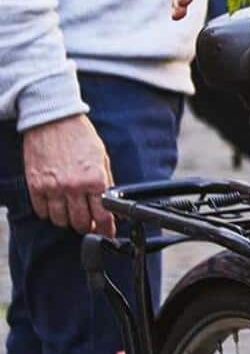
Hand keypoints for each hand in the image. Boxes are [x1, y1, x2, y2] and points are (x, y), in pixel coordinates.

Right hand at [22, 115, 114, 236]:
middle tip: (89, 224)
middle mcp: (74, 187)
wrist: (53, 120)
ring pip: (60, 220)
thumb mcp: (102, 158)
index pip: (103, 216)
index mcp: (95, 180)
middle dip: (87, 227)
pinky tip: (55, 207)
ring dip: (67, 221)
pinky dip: (48, 213)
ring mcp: (52, 187)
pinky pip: (41, 211)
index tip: (108, 233)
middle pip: (81, 222)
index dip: (107, 229)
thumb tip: (111, 203)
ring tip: (71, 214)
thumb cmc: (80, 136)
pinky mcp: (35, 185)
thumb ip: (106, 182)